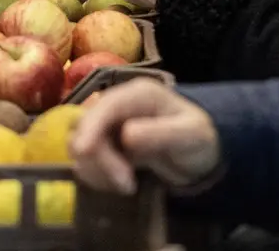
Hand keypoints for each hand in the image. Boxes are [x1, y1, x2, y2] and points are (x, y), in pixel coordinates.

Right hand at [70, 78, 220, 193]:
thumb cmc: (198, 139)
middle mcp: (117, 105)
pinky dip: (96, 175)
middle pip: (85, 125)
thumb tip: (126, 135)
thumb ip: (162, 133)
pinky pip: (85, 159)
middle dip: (98, 158)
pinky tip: (119, 184)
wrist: (199, 156)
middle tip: (127, 184)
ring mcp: (107, 125)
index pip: (105, 106)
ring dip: (96, 169)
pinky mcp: (103, 144)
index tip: (84, 151)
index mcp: (139, 94)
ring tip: (127, 185)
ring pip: (79, 144)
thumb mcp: (191, 135)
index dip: (90, 126)